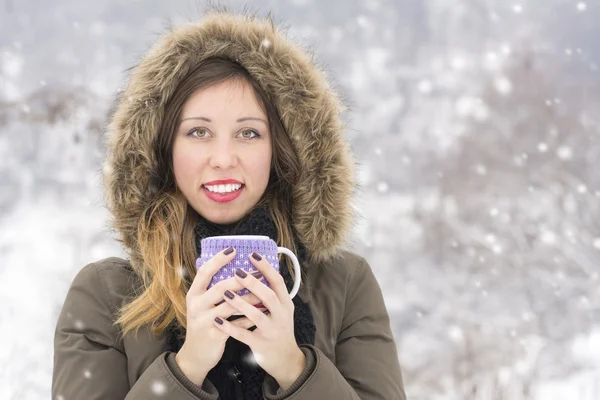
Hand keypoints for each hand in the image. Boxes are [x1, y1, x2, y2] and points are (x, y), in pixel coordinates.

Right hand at [175, 247, 263, 384]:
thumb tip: (233, 267)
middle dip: (241, 279)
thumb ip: (213, 288)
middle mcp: (196, 305)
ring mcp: (204, 321)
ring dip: (249, 298)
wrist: (196, 355)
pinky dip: (250, 317)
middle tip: (258, 272)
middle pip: (220, 287)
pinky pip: (236, 323)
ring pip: (230, 305)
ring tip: (264, 291)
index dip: (218, 260)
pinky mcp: (214, 335)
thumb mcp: (202, 304)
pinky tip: (262, 311)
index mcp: (194, 294)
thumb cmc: (204, 323)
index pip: (204, 272)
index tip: (233, 249)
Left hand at [213, 252, 305, 389]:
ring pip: (256, 316)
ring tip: (225, 293)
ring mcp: (272, 331)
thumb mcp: (282, 310)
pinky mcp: (261, 345)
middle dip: (253, 283)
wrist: (286, 359)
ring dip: (240, 303)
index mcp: (286, 304)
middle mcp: (281, 316)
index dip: (266, 268)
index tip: (253, 255)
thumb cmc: (279, 329)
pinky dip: (230, 327)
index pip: (278, 282)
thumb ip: (272, 293)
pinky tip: (218, 320)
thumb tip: (256, 270)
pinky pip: (244, 335)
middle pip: (269, 296)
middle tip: (237, 271)